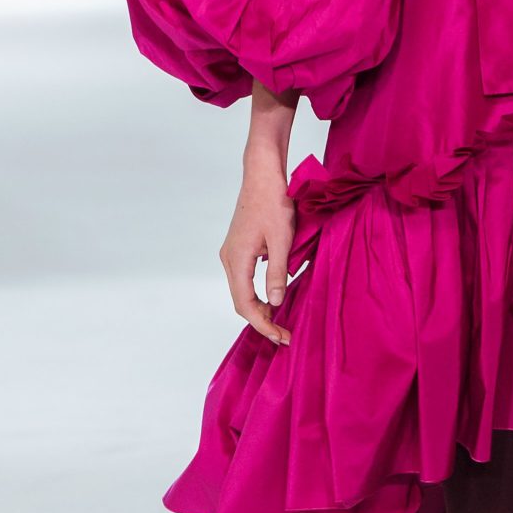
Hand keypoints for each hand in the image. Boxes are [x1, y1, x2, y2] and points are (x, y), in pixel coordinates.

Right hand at [219, 162, 295, 344]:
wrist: (262, 175)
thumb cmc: (273, 202)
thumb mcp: (282, 240)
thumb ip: (277, 273)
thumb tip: (276, 303)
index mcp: (237, 259)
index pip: (245, 304)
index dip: (263, 324)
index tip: (281, 336)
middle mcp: (229, 258)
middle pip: (240, 301)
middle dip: (262, 320)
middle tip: (284, 334)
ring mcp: (232, 253)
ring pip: (241, 290)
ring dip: (259, 307)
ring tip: (280, 319)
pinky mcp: (239, 247)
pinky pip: (244, 278)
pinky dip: (257, 292)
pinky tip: (273, 296)